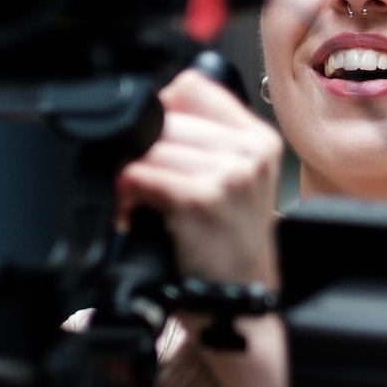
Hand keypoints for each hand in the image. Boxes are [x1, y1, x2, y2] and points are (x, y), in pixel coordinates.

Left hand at [115, 69, 283, 287]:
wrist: (239, 299)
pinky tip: (135, 213)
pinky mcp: (201, 200)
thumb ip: (209, 138)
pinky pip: (142, 175)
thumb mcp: (239, 179)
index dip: (163, 109)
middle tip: (142, 180)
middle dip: (143, 146)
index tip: (156, 138)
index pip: (193, 87)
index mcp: (259, 139)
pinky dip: (127, 193)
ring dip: (130, 172)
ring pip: (151, 145)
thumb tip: (154, 108)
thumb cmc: (230, 241)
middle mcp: (250, 152)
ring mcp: (229, 175)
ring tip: (138, 200)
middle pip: (166, 115)